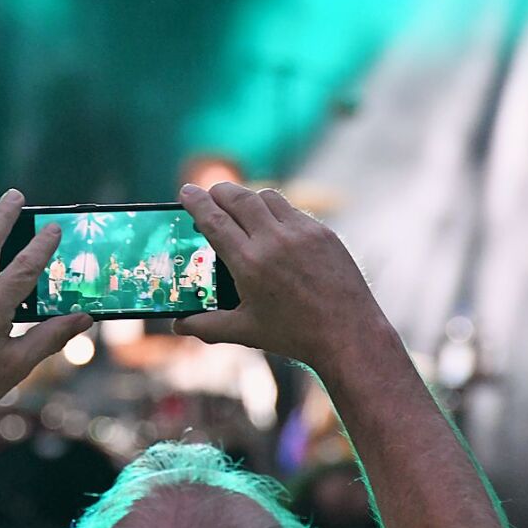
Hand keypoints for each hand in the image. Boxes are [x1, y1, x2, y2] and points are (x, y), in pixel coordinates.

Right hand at [174, 182, 386, 369]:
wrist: (349, 334)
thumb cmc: (295, 335)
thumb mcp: (246, 331)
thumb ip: (207, 325)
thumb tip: (178, 325)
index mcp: (249, 263)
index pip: (214, 220)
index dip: (197, 202)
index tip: (185, 192)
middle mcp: (274, 241)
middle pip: (238, 198)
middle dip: (218, 192)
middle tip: (208, 193)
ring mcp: (302, 233)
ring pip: (266, 197)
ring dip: (248, 197)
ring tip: (239, 207)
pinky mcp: (323, 233)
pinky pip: (293, 210)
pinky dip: (276, 211)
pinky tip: (273, 225)